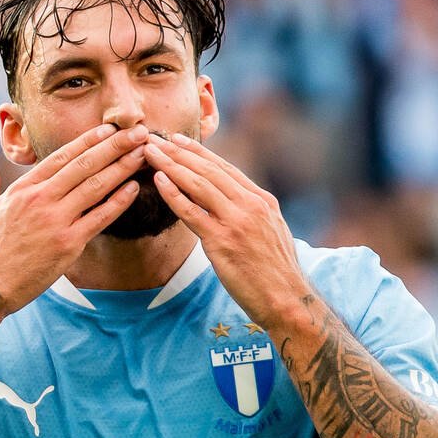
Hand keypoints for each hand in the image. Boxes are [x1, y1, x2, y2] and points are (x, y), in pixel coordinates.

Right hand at [0, 123, 150, 310]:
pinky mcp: (68, 244)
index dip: (88, 141)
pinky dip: (119, 201)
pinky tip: (135, 188)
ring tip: (144, 153)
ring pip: (96, 186)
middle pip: (85, 164)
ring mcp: (56, 221)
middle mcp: (40, 199)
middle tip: (139, 131)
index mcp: (22, 189)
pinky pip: (100, 217)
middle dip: (115, 145)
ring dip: (123, 167)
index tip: (108, 129)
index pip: (61, 156)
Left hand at [144, 133, 307, 325]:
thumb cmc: (277, 273)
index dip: (199, 152)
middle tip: (155, 138)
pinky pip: (191, 212)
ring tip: (150, 152)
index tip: (179, 140)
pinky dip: (173, 194)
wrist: (287, 300)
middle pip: (209, 170)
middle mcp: (251, 205)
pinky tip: (158, 180)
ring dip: (170, 165)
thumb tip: (233, 205)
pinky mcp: (222, 242)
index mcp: (262, 201)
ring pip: (198, 184)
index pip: (225, 168)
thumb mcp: (271, 232)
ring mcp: (236, 222)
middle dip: (179, 152)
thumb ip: (251, 214)